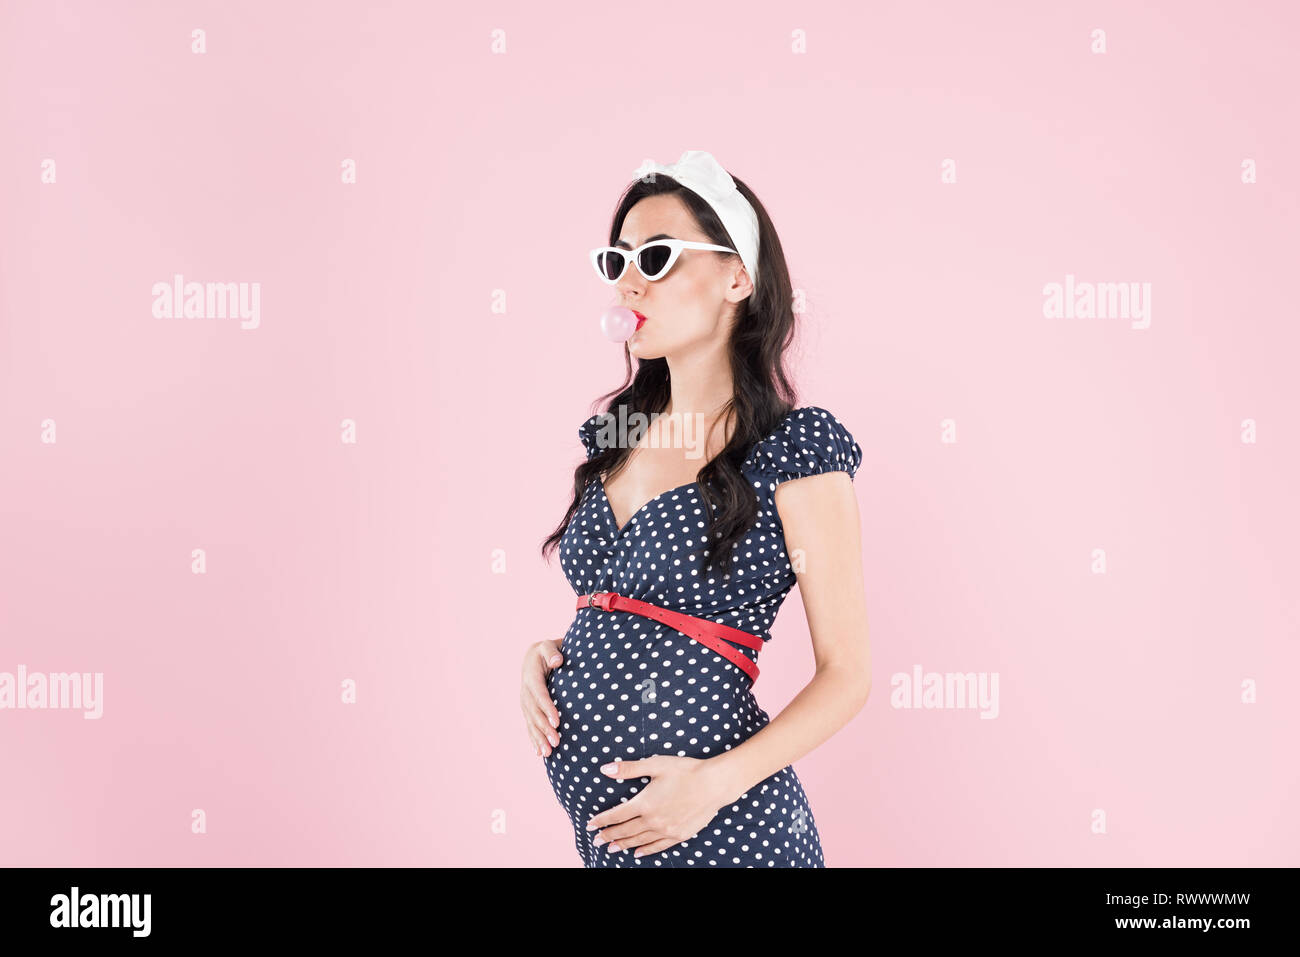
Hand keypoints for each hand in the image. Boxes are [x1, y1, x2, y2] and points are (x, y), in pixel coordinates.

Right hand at [520, 640, 562, 756]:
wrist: (536, 656)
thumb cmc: (548, 650)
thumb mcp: (548, 646)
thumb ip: (552, 651)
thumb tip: (557, 661)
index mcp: (531, 675)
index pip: (539, 694)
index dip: (547, 708)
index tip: (557, 722)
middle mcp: (525, 690)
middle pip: (534, 712)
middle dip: (544, 728)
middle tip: (556, 742)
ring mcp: (525, 701)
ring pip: (531, 722)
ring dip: (539, 738)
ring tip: (549, 752)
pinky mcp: (527, 708)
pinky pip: (530, 725)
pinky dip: (534, 739)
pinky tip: (539, 752)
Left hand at [585, 755, 738, 859]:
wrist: (714, 784)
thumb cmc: (685, 771)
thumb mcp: (655, 765)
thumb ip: (629, 768)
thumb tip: (604, 769)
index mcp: (644, 803)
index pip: (616, 815)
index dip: (601, 820)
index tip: (589, 825)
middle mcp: (653, 821)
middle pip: (625, 831)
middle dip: (608, 836)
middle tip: (595, 841)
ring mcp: (666, 830)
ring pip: (639, 841)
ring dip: (623, 845)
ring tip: (611, 848)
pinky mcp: (679, 835)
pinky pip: (657, 847)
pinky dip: (645, 850)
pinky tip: (637, 852)